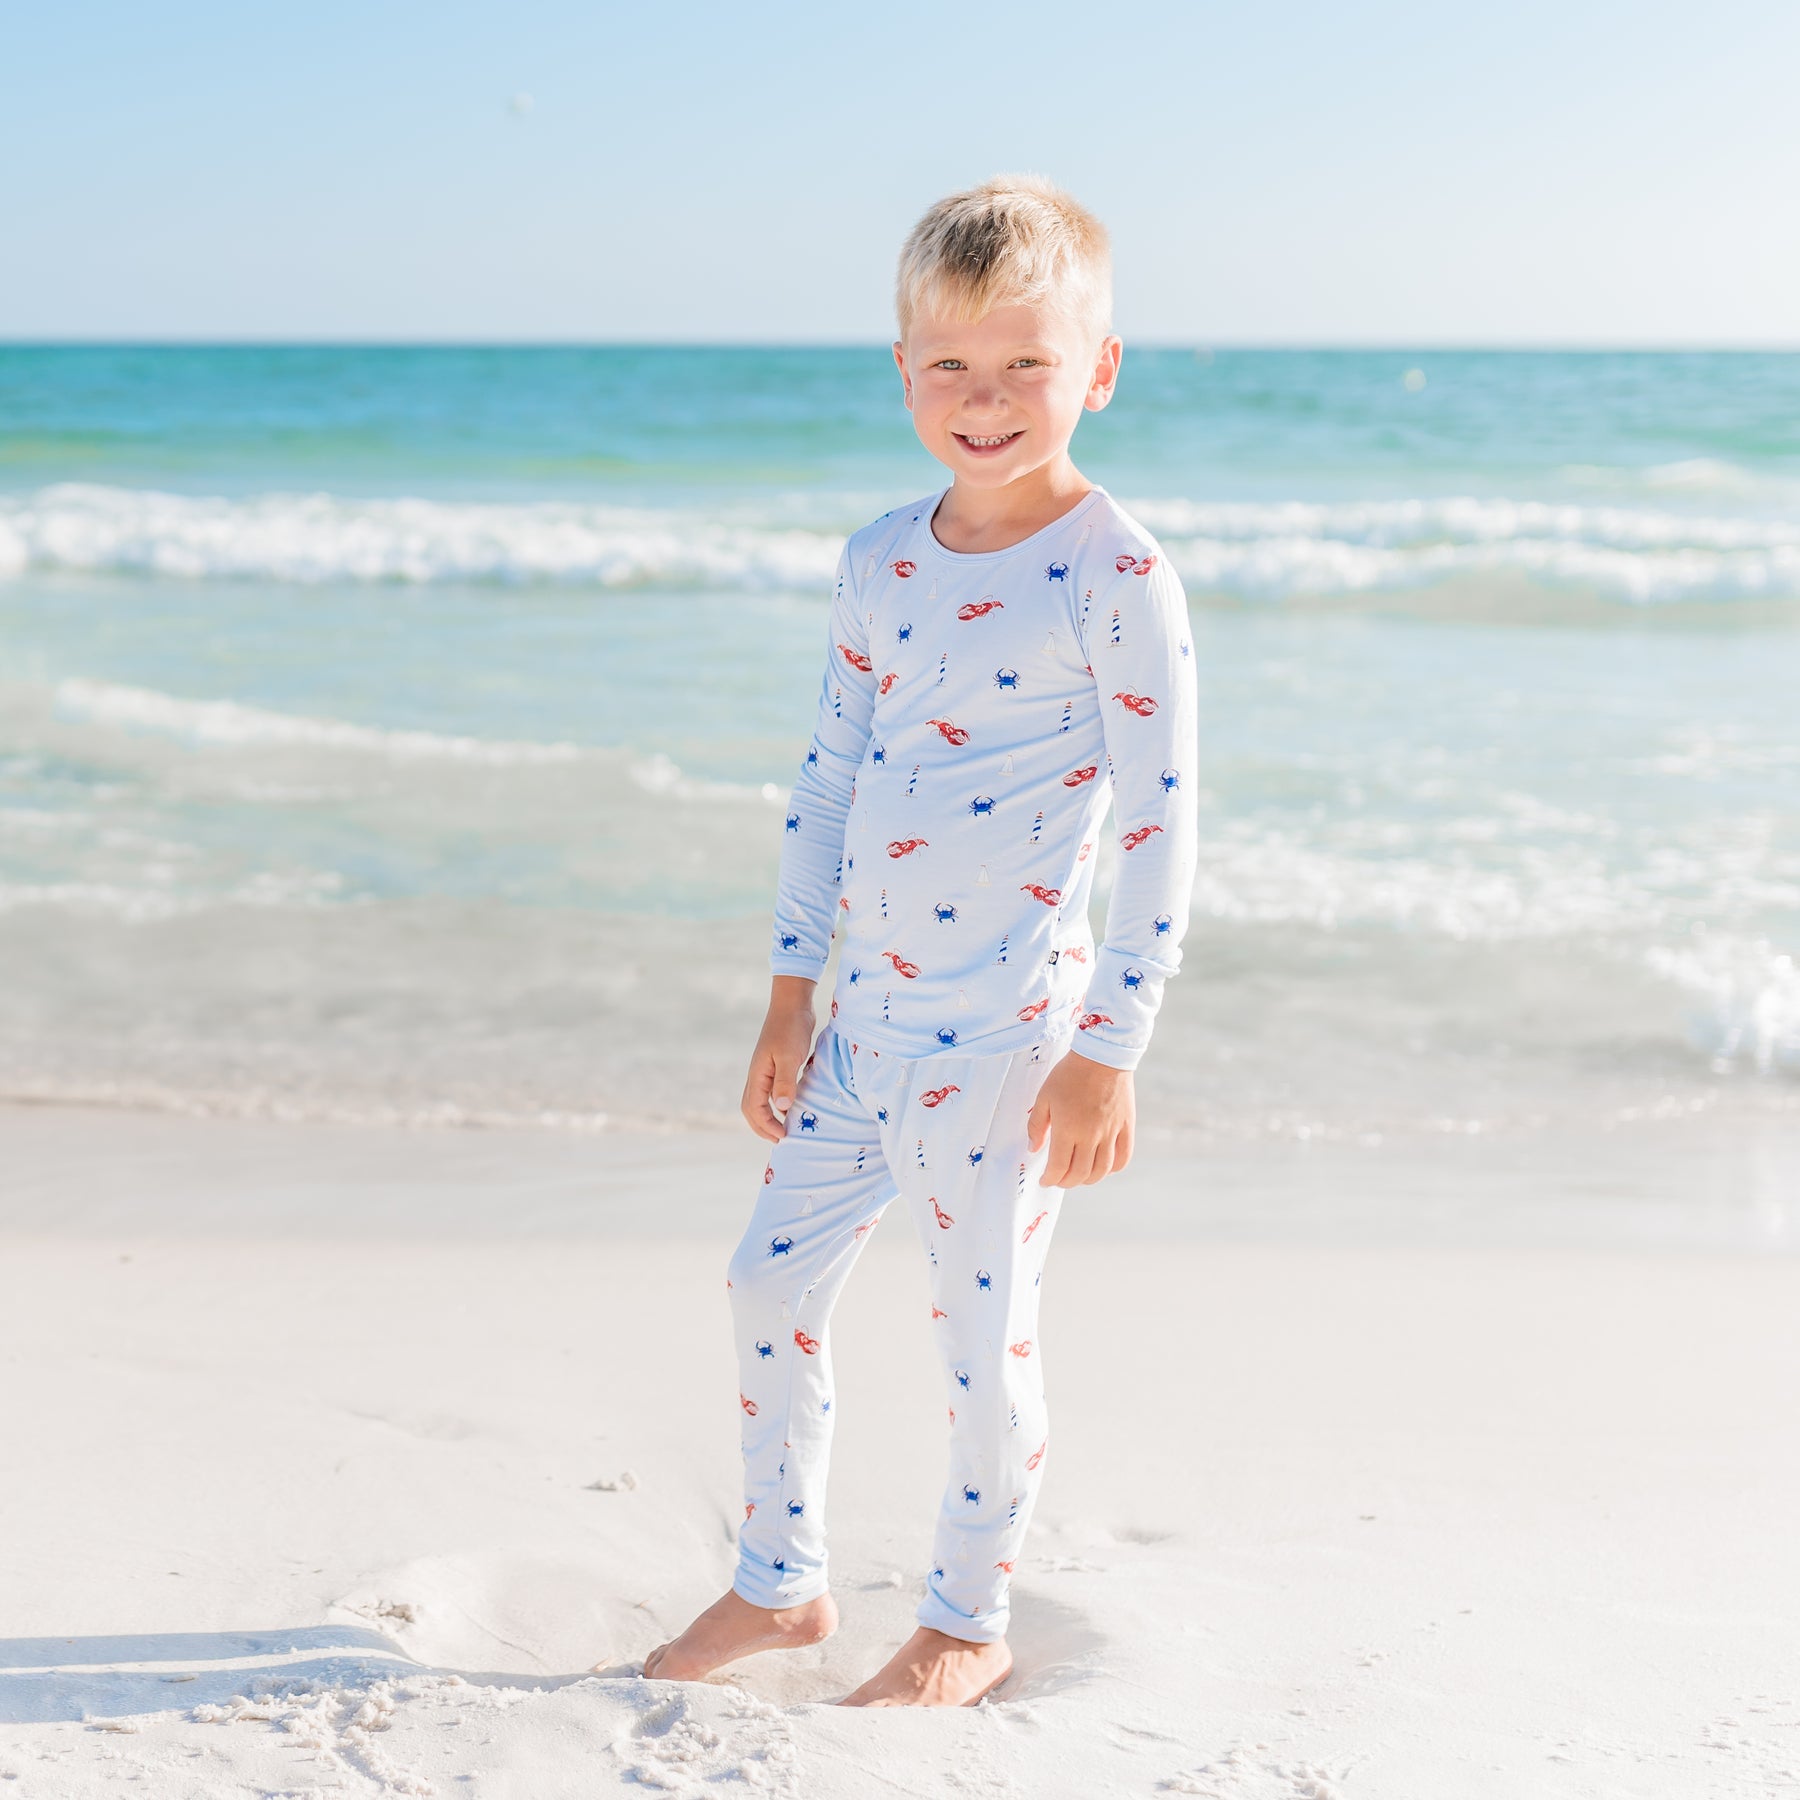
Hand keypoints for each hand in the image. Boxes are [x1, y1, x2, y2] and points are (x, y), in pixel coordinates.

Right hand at [741, 977, 818, 1142]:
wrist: (792, 1005)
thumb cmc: (791, 1029)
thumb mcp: (790, 1057)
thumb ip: (785, 1083)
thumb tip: (780, 1109)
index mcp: (757, 1074)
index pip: (754, 1108)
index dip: (767, 1126)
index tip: (784, 1136)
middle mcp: (757, 1075)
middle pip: (750, 1109)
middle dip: (762, 1127)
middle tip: (780, 1140)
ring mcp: (764, 1070)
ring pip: (757, 1101)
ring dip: (766, 1118)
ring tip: (782, 1130)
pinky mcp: (775, 1066)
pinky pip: (769, 1092)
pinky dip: (774, 1105)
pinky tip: (789, 1108)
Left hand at [1027, 1049, 1134, 1186]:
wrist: (1101, 1056)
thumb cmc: (1069, 1074)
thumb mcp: (1044, 1096)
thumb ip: (1037, 1125)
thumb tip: (1034, 1148)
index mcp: (1067, 1129)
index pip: (1058, 1167)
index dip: (1050, 1179)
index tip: (1045, 1179)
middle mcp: (1090, 1136)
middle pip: (1080, 1174)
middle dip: (1066, 1182)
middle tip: (1059, 1178)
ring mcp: (1111, 1133)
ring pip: (1102, 1171)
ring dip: (1088, 1179)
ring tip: (1079, 1175)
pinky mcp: (1126, 1127)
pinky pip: (1123, 1157)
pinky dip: (1114, 1168)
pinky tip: (1104, 1166)